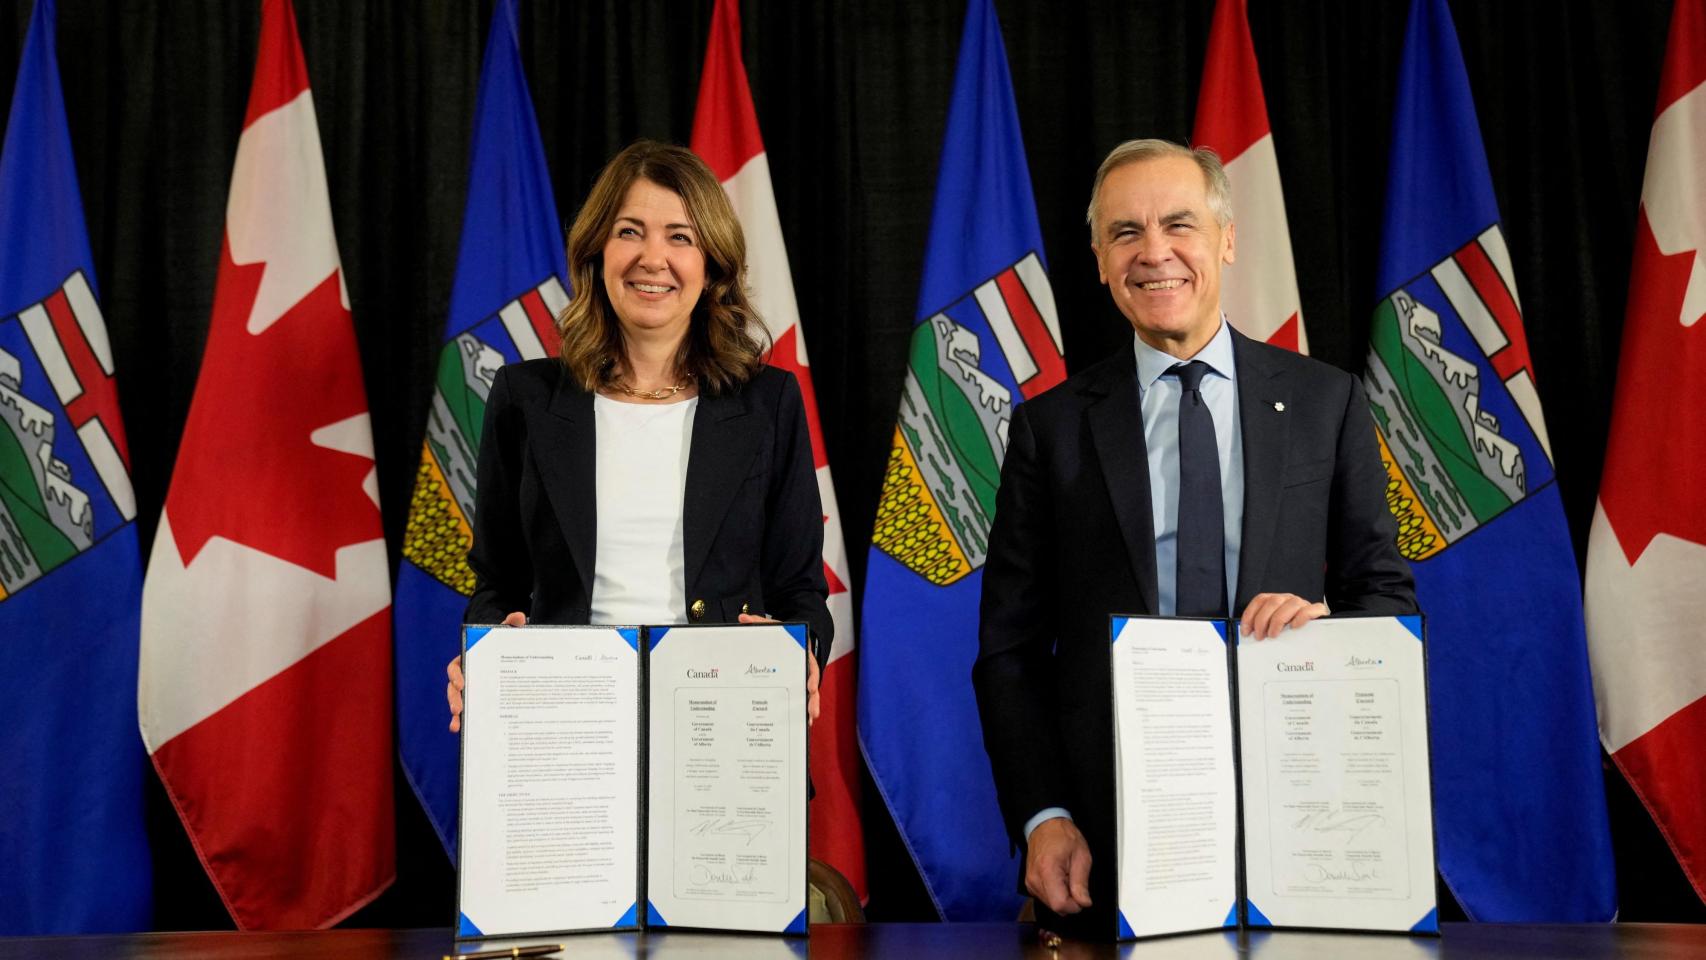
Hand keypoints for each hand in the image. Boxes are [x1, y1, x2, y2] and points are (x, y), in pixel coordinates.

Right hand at [448, 611, 525, 731]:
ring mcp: (468, 690)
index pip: (455, 667)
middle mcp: (463, 675)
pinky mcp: (475, 700)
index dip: (455, 675)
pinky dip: (460, 721)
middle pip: (453, 689)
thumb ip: (511, 624)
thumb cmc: (500, 644)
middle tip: (458, 709)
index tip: (462, 683)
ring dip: (456, 713)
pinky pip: (465, 712)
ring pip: (457, 702)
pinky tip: (459, 729)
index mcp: (466, 659)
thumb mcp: (505, 634)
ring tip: (457, 725)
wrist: (503, 655)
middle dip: (454, 699)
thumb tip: (519, 617)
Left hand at [739, 612, 819, 725]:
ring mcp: (801, 679)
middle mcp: (805, 669)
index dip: (811, 677)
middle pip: (812, 685)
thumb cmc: (783, 634)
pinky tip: (800, 724)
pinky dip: (800, 710)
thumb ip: (759, 623)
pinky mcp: (795, 686)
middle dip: (813, 699)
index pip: (811, 666)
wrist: (790, 638)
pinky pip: (798, 699)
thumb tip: (742, 617)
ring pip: (808, 695)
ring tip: (809, 722)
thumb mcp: (773, 627)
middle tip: (812, 712)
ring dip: (809, 708)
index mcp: (803, 654)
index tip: (810, 687)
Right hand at [1025, 817, 1092, 914]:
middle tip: (1074, 880)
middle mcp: (1034, 880)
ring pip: (1051, 905)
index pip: (1060, 905)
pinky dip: (1055, 893)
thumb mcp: (1082, 856)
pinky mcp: (1029, 884)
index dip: (1075, 905)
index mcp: (1048, 871)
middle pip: (1055, 907)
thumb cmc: (1063, 836)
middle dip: (1069, 900)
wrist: (1045, 825)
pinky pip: (1046, 898)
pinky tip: (1059, 878)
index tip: (1081, 895)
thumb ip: (1081, 882)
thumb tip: (1084, 903)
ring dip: (1062, 896)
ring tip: (1066, 876)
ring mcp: (1030, 883)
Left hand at [1239, 593, 1326, 639]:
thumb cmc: (1292, 631)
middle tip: (1259, 636)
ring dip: (1278, 621)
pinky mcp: (1316, 611)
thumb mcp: (1275, 628)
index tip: (1246, 630)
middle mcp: (1288, 599)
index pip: (1260, 600)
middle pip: (1272, 602)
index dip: (1250, 614)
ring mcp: (1302, 604)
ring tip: (1273, 635)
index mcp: (1276, 601)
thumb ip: (1264, 628)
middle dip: (1262, 620)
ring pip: (1290, 604)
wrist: (1317, 633)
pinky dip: (1300, 618)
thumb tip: (1248, 635)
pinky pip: (1308, 610)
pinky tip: (1294, 627)